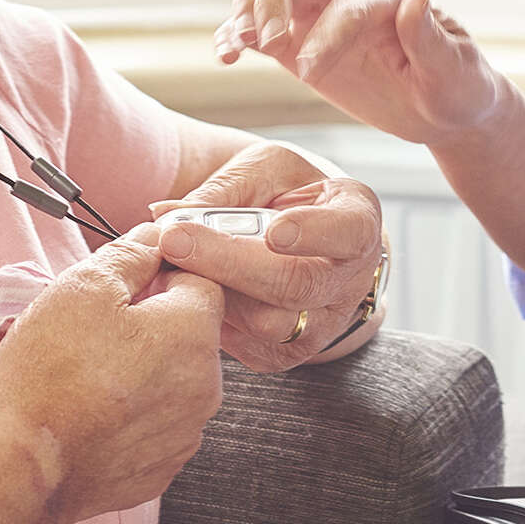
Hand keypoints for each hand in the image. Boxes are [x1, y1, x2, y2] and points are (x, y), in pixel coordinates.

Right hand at [0, 225, 225, 523]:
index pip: (202, 283)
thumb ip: (132, 254)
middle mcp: (205, 386)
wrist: (19, 461)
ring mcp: (185, 434)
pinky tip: (94, 412)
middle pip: (191, 336)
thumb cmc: (48, 371)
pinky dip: (134, 416)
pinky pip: (158, 427)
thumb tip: (155, 237)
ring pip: (176, 383)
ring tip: (90, 376)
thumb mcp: (84, 286)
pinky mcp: (162, 469)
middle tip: (99, 332)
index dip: (164, 275)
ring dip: (146, 372)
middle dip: (155, 326)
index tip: (128, 286)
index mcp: (194, 334)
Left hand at [149, 141, 382, 372]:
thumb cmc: (286, 196)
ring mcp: (324, 323)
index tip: (275, 231)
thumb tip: (167, 215)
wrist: (303, 242)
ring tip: (175, 262)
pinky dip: (212, 317)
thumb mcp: (266, 170)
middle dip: (231, 263)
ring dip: (214, 291)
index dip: (315, 233)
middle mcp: (350, 279)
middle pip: (297, 284)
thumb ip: (226, 189)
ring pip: (268, 322)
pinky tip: (189, 288)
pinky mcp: (290, 352)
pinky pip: (248, 345)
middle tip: (175, 239)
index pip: (349, 231)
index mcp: (357, 220)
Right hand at [213, 0, 511, 147]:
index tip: (311, 74)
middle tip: (259, 41)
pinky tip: (226, 53)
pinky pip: (260, 30)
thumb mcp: (455, 71)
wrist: (447, 109)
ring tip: (233, 46)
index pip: (346, 5)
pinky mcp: (302, 46)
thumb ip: (430, 38)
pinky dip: (236, 35)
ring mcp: (321, 20)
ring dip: (245, 10)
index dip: (325, 34)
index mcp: (388, 0)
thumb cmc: (459, 88)